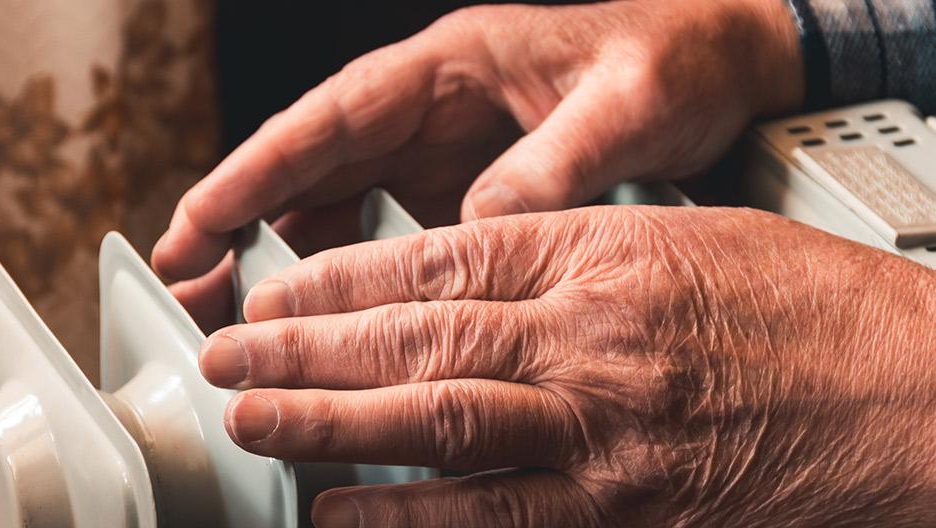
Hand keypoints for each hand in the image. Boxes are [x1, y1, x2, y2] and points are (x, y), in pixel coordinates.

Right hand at [153, 0, 802, 327]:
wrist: (724, 66)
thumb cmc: (675, 60)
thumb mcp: (625, 105)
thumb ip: (552, 164)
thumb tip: (481, 232)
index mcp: (449, 66)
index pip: (330, 118)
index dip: (255, 169)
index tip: (198, 219)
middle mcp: (427, 107)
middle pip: (308, 166)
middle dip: (236, 220)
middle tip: (181, 282)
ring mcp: (437, 150)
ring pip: (331, 202)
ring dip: (276, 254)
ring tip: (226, 313)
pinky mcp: (457, 188)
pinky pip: (378, 231)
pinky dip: (336, 271)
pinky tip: (312, 315)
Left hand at [201, 206, 935, 526]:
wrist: (914, 394)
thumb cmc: (807, 307)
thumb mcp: (679, 237)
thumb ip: (565, 252)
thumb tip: (457, 274)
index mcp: (599, 253)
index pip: (435, 258)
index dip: (340, 279)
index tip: (276, 288)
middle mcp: (588, 336)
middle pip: (415, 337)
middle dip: (305, 347)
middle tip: (229, 353)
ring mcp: (603, 429)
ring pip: (437, 422)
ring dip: (329, 425)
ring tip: (253, 421)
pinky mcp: (625, 509)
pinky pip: (494, 515)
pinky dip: (407, 520)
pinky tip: (341, 515)